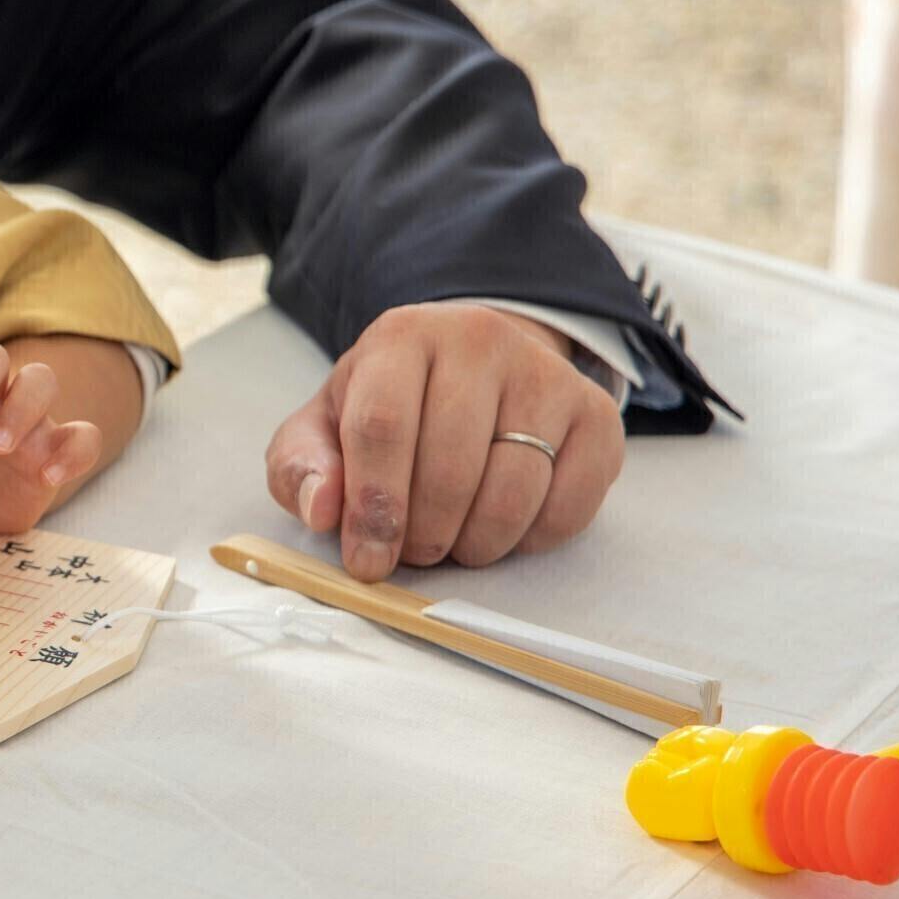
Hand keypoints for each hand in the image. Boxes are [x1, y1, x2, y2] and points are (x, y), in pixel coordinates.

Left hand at [264, 304, 624, 579]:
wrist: (471, 370)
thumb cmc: (389, 407)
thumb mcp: (323, 428)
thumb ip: (302, 468)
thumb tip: (321, 510)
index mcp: (401, 338)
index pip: (383, 427)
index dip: (374, 508)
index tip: (367, 560)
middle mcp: (478, 341)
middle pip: (451, 468)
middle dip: (425, 534)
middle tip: (413, 552)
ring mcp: (545, 374)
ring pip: (513, 491)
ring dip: (476, 542)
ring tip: (453, 539)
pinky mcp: (596, 414)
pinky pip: (569, 504)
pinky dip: (530, 538)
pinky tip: (502, 525)